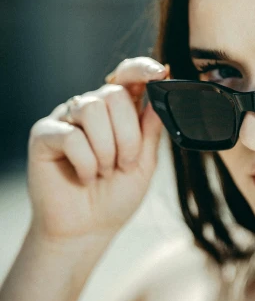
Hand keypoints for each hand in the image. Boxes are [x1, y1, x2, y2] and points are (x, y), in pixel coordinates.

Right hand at [26, 58, 170, 244]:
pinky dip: (86, 162)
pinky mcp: (44, 135)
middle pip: (114, 94)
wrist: (87, 231)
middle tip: (124, 164)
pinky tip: (85, 178)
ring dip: (106, 148)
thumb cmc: (115, 196)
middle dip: (127, 135)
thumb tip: (164, 89)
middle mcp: (91, 109)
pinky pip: (71, 135)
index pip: (128, 75)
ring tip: (104, 171)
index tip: (161, 73)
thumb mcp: (145, 162)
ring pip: (92, 108)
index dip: (143, 68)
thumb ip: (152, 127)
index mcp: (118, 111)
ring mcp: (66, 119)